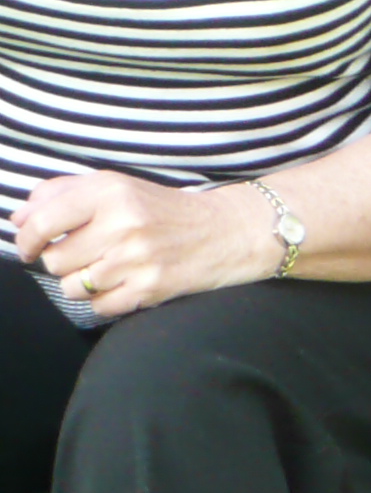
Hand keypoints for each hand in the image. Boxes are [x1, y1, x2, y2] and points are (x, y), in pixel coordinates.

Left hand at [11, 171, 274, 317]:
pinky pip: (98, 306)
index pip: (42, 220)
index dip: (27, 238)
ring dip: (83, 282)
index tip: (30, 245)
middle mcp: (123, 224)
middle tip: (86, 254)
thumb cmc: (163, 210)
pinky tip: (123, 284)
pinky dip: (104, 300)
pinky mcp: (150, 289)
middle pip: (55, 259)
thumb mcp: (118, 185)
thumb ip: (63, 192)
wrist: (227, 232)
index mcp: (111, 192)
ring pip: (72, 287)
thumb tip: (18, 217)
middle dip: (63, 261)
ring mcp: (137, 260)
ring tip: (106, 269)